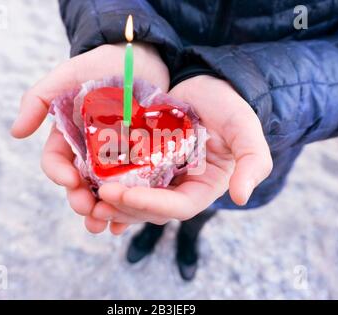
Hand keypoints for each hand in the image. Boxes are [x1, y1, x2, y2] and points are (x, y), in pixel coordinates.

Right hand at [11, 43, 169, 233]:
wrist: (143, 59)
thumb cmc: (103, 64)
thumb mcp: (68, 75)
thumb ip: (39, 99)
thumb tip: (15, 133)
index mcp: (69, 136)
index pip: (56, 162)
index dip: (59, 174)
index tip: (70, 180)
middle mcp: (89, 152)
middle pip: (80, 184)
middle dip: (81, 200)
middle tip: (90, 211)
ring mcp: (116, 158)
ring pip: (105, 190)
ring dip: (104, 210)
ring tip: (109, 223)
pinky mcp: (142, 160)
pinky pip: (134, 185)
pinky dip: (130, 202)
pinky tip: (133, 215)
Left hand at [93, 75, 271, 226]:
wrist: (205, 83)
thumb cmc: (228, 105)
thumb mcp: (245, 128)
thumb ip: (253, 160)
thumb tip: (240, 197)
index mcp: (202, 187)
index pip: (178, 206)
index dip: (151, 205)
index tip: (122, 196)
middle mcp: (178, 187)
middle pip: (151, 210)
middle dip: (124, 208)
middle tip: (96, 202)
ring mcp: (159, 177)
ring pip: (133, 199)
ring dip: (110, 204)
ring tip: (84, 200)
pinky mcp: (142, 161)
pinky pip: (122, 178)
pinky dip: (105, 184)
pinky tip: (85, 184)